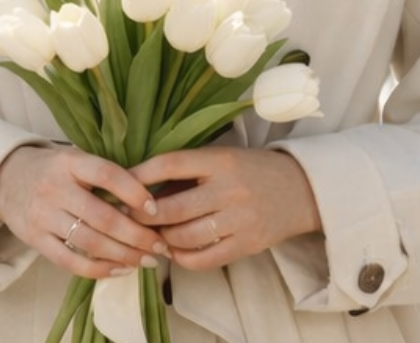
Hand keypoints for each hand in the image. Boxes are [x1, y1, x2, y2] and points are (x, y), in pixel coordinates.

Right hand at [0, 146, 168, 279]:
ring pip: (90, 242)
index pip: (106, 174)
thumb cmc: (51, 170)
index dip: (134, 192)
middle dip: (137, 235)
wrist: (3, 179)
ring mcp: (43, 215)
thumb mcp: (74, 159)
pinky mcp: (35, 239)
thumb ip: (104, 174)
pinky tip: (120, 269)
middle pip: (102, 217)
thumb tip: (149, 200)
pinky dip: (98, 269)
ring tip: (147, 261)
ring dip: (124, 255)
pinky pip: (70, 261)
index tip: (155, 209)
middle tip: (160, 246)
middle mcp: (54, 188)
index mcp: (69, 162)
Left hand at [128, 146, 318, 271]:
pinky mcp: (247, 245)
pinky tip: (174, 251)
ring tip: (151, 234)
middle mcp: (229, 189)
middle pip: (171, 208)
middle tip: (126, 217)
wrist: (300, 190)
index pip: (169, 164)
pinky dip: (182, 258)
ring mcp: (240, 220)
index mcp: (219, 160)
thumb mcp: (220, 158)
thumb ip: (185, 172)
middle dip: (142, 215)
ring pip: (184, 236)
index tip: (119, 185)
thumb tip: (136, 186)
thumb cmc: (250, 170)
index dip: (138, 177)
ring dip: (161, 238)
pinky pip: (204, 259)